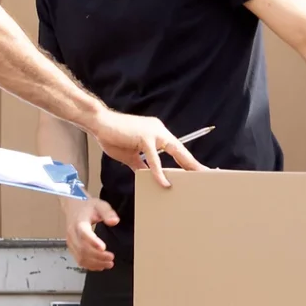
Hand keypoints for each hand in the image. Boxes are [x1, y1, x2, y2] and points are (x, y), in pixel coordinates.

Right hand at [64, 197, 118, 270]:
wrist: (73, 206)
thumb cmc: (87, 206)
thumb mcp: (100, 205)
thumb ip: (108, 213)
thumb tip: (114, 221)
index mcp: (79, 222)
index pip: (84, 233)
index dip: (93, 242)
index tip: (103, 248)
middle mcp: (73, 234)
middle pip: (83, 249)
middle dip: (98, 256)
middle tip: (111, 258)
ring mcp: (71, 242)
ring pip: (80, 257)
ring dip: (95, 263)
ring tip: (108, 264)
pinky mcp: (72, 247)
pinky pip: (79, 260)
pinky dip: (89, 265)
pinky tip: (100, 266)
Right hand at [90, 110, 206, 186]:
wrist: (98, 123)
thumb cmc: (112, 136)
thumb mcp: (130, 156)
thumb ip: (141, 165)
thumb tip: (148, 177)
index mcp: (156, 134)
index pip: (176, 149)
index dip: (187, 161)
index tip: (198, 171)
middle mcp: (159, 130)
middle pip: (181, 150)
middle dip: (193, 164)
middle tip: (207, 175)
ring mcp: (153, 132)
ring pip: (174, 151)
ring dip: (185, 166)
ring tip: (195, 179)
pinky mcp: (145, 136)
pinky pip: (155, 158)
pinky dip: (159, 172)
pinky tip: (165, 183)